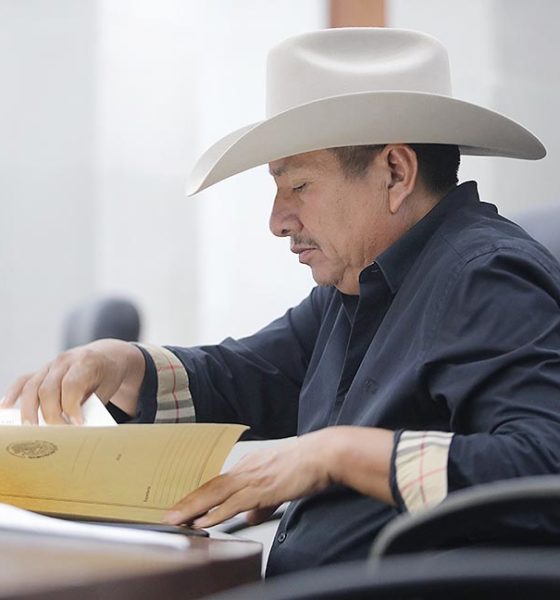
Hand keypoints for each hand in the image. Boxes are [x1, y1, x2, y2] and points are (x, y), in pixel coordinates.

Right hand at [2, 339, 144, 424]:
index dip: (71, 407)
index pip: (71, 385)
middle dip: (51, 414)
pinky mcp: (42, 370)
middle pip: (48, 389)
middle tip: (58, 432)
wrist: (108, 355)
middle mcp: (65, 361)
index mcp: (85, 362)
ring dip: (29, 409)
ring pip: (32, 386)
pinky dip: (13, 393)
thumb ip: (92, 404)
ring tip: (30, 429)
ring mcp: (51, 364)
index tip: (77, 424)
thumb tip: (76, 427)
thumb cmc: (108, 374)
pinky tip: (5, 407)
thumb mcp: (107, 387)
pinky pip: (24, 380)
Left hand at [164, 430, 336, 527]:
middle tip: (171, 514)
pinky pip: (234, 503)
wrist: (323, 454)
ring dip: (194, 508)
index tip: (187, 505)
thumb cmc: (308, 463)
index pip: (220, 482)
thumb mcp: (281, 481)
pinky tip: (204, 521)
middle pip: (212, 486)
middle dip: (189, 502)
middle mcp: (247, 468)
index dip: (201, 495)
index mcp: (251, 465)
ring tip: (178, 519)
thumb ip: (264, 500)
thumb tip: (251, 515)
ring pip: (216, 494)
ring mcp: (253, 477)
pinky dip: (216, 513)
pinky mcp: (263, 488)